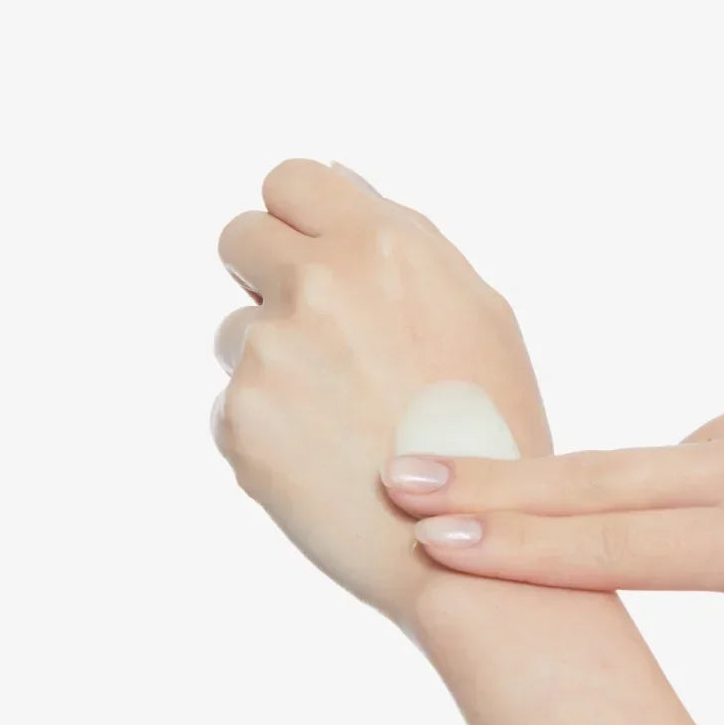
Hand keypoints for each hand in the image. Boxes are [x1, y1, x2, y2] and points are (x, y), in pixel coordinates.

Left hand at [211, 158, 551, 629]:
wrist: (474, 545)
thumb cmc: (491, 427)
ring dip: (270, 360)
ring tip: (340, 416)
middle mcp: (319, 286)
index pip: (289, 180)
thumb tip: (339, 180)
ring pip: (234, 330)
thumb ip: (404, 238)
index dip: (297, 217)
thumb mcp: (480, 312)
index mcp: (383, 246)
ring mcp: (272, 355)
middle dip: (266, 275)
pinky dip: (267, 428)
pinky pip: (232, 404)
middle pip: (239, 237)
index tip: (309, 252)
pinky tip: (325, 459)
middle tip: (317, 334)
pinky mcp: (241, 422)